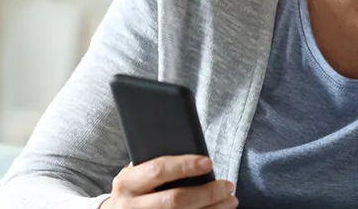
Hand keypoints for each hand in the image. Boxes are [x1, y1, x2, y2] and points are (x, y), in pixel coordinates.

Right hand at [101, 156, 237, 208]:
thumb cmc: (134, 189)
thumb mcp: (136, 175)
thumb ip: (156, 166)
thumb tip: (194, 153)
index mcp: (127, 183)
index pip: (158, 170)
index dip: (184, 165)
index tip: (209, 162)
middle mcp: (131, 206)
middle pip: (174, 200)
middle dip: (206, 193)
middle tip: (228, 185)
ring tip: (230, 200)